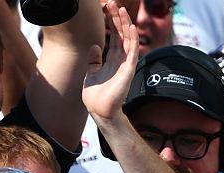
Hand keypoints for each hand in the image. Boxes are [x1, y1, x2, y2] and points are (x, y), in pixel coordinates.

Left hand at [82, 1, 137, 122]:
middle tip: (112, 3)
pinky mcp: (128, 70)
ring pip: (128, 39)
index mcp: (112, 60)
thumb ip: (94, 60)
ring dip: (125, 24)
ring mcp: (125, 64)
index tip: (106, 8)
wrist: (99, 110)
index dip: (111, 22)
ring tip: (120, 10)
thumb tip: (95, 47)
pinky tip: (130, 27)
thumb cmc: (95, 96)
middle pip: (121, 34)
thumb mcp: (91, 73)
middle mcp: (120, 60)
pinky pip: (132, 51)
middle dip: (117, 18)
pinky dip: (132, 39)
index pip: (114, 36)